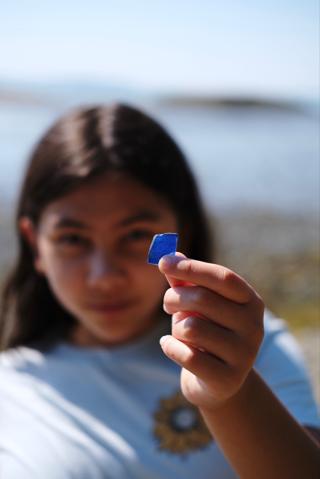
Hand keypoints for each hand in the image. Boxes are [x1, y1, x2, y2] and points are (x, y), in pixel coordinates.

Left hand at [158, 254, 264, 410]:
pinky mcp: (227, 379)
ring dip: (175, 327)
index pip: (222, 277)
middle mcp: (254, 326)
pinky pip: (185, 355)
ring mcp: (244, 355)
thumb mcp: (198, 304)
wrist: (218, 382)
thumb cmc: (207, 331)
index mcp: (251, 301)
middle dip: (174, 298)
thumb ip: (185, 281)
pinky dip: (170, 347)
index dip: (191, 268)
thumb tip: (170, 253)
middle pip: (202, 299)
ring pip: (190, 328)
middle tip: (167, 303)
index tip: (163, 262)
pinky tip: (170, 346)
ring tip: (179, 331)